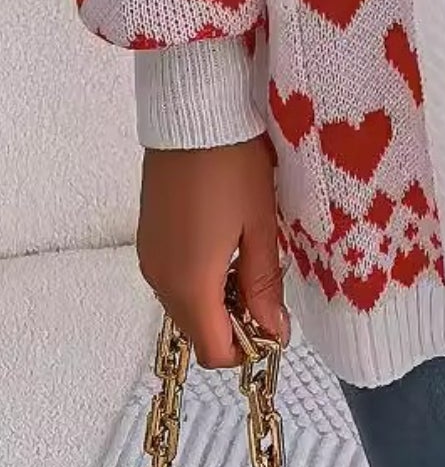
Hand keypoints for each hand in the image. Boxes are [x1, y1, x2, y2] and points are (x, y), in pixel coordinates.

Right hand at [137, 134, 289, 367]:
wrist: (193, 115)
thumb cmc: (234, 167)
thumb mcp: (260, 227)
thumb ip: (264, 286)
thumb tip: (273, 333)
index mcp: (190, 284)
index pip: (214, 351)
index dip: (248, 348)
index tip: (276, 323)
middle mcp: (160, 279)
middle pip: (197, 331)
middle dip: (234, 325)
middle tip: (269, 289)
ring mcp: (149, 258)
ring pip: (184, 305)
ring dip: (217, 300)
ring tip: (250, 261)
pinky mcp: (147, 238)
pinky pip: (173, 278)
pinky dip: (200, 279)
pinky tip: (226, 246)